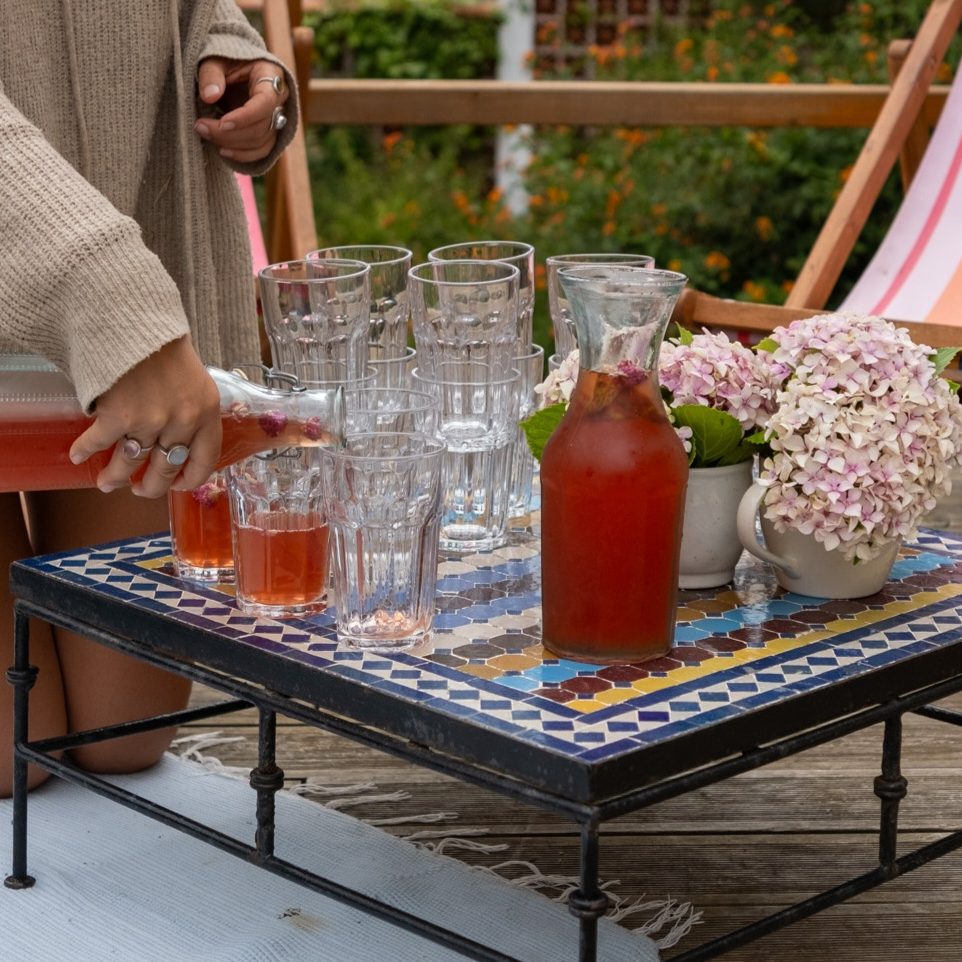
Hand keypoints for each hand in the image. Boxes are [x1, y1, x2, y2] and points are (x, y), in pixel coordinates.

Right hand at [69, 337, 221, 497]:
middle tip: (141, 491)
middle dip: (152, 487)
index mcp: (206, 413)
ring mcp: (150, 421)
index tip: (180, 486)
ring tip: (108, 483)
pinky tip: (78, 456)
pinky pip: (99, 443)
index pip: (205, 460)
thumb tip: (183, 440)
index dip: (191, 478)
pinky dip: (85, 451)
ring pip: (131, 462)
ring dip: (116, 477)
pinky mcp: (118, 416)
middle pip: (166, 469)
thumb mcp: (197, 380)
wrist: (136, 321)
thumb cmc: (165, 346)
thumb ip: (194, 410)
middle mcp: (182, 422)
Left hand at [194, 57, 289, 162]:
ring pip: (262, 142)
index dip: (245, 117)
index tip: (222, 123)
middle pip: (263, 126)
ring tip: (205, 134)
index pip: (266, 102)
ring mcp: (277, 118)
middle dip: (231, 133)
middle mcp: (280, 99)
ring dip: (233, 145)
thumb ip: (211, 74)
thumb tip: (209, 96)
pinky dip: (243, 155)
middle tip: (200, 126)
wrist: (231, 68)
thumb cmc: (223, 60)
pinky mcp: (270, 132)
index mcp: (271, 74)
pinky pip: (262, 151)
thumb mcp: (214, 59)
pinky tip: (222, 151)